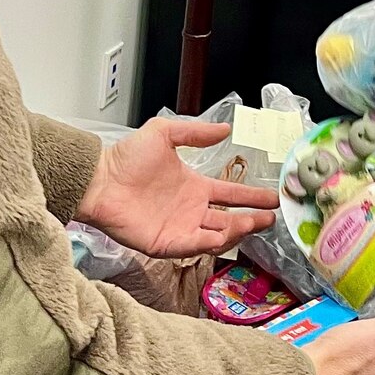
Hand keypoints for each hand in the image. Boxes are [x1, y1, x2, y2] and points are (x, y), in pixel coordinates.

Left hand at [76, 117, 277, 258]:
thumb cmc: (126, 157)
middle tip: (271, 216)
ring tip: (253, 222)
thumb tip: (225, 128)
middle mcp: (191, 210)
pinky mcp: (165, 243)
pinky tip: (223, 234)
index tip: (274, 197)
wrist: (100, 179)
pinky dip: (209, 242)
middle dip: (252, 218)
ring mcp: (179, 228)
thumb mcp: (164, 133)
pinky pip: (193, 246)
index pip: (230, 194)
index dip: (252, 197)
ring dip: (236, 230)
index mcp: (194, 186)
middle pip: (229, 218)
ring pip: (216, 235)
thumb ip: (195, 131)